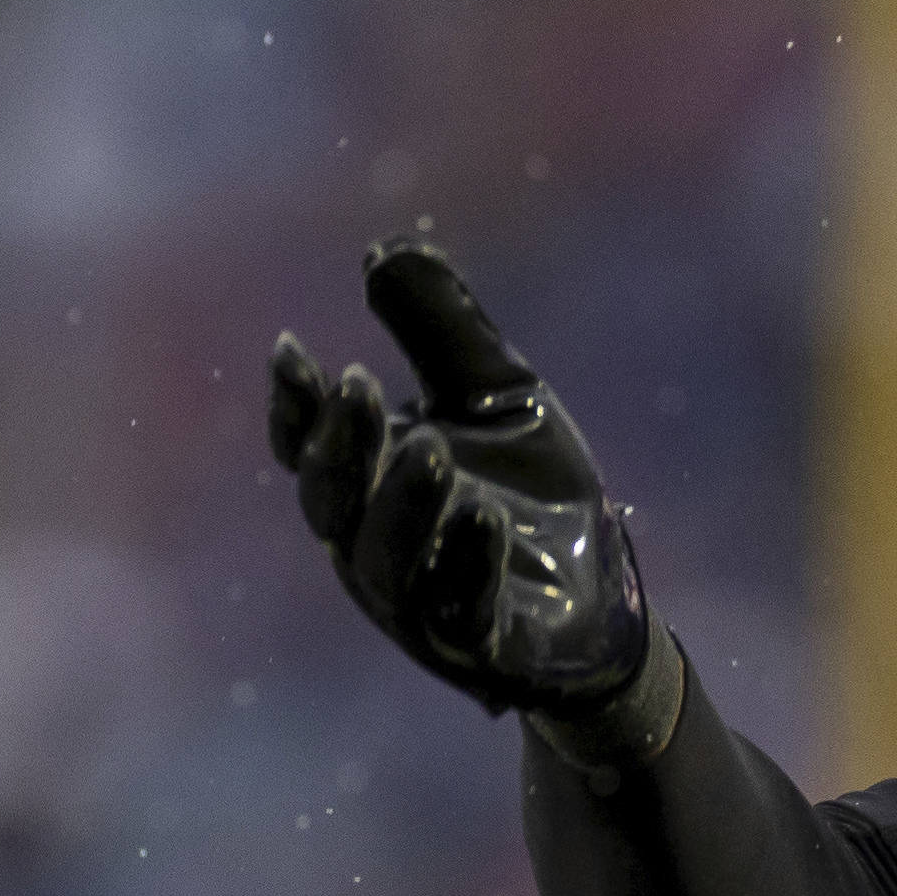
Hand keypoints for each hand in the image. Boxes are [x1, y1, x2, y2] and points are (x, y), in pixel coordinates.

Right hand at [267, 241, 654, 723]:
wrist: (602, 597)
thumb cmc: (532, 494)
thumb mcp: (498, 399)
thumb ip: (444, 333)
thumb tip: (387, 248)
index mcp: (368, 490)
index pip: (309, 448)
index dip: (294, 405)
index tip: (294, 348)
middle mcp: (374, 550)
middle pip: (335, 502)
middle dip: (343, 445)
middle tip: (362, 382)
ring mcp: (421, 608)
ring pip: (385, 562)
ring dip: (402, 503)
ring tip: (429, 446)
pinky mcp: (482, 647)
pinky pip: (462, 611)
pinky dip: (468, 562)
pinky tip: (487, 515)